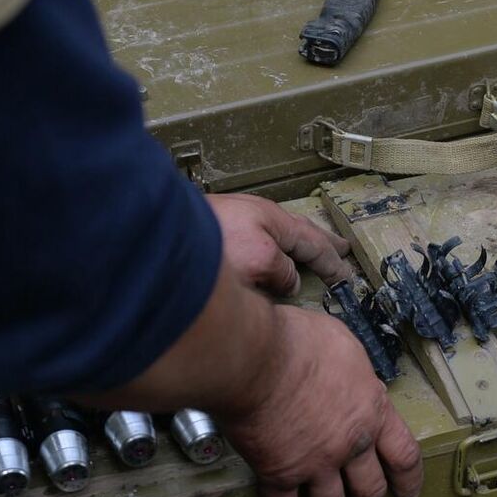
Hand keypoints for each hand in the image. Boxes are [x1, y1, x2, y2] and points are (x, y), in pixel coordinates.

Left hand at [208, 194, 353, 296]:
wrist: (150, 236)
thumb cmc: (202, 248)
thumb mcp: (256, 257)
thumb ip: (279, 268)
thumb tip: (287, 278)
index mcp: (270, 221)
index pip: (311, 243)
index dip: (331, 262)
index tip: (346, 275)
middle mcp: (255, 218)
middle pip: (297, 231)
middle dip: (321, 243)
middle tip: (342, 250)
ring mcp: (235, 223)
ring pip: (276, 235)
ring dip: (297, 245)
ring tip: (310, 253)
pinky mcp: (214, 235)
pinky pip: (257, 241)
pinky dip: (273, 248)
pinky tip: (265, 259)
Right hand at [216, 306, 421, 496]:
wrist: (259, 359)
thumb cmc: (299, 341)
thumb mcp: (342, 342)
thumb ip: (349, 365)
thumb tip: (344, 366)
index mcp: (372, 410)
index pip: (402, 452)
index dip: (409, 477)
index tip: (409, 493)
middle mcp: (351, 444)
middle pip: (370, 488)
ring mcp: (317, 463)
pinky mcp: (280, 473)